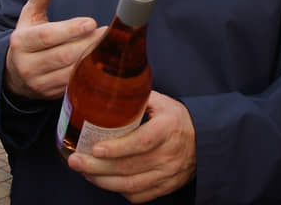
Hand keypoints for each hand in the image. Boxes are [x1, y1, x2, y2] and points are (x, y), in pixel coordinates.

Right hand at [4, 0, 106, 99]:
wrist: (12, 75)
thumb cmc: (26, 40)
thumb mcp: (29, 15)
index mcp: (21, 41)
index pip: (47, 36)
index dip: (70, 30)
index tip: (91, 23)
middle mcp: (27, 64)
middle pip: (62, 55)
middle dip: (87, 44)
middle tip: (108, 33)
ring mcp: (39, 82)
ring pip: (69, 73)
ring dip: (91, 60)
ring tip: (109, 47)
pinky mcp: (50, 95)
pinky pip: (72, 86)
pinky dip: (87, 76)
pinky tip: (102, 65)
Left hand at [68, 91, 196, 202]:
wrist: (205, 143)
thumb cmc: (178, 120)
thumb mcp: (164, 103)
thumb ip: (139, 98)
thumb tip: (110, 87)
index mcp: (169, 128)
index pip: (141, 142)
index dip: (117, 148)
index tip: (95, 147)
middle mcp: (168, 154)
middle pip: (129, 167)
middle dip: (97, 166)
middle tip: (75, 160)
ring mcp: (167, 174)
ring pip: (130, 185)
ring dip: (102, 180)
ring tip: (83, 171)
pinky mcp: (164, 187)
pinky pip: (137, 196)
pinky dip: (117, 190)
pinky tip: (103, 180)